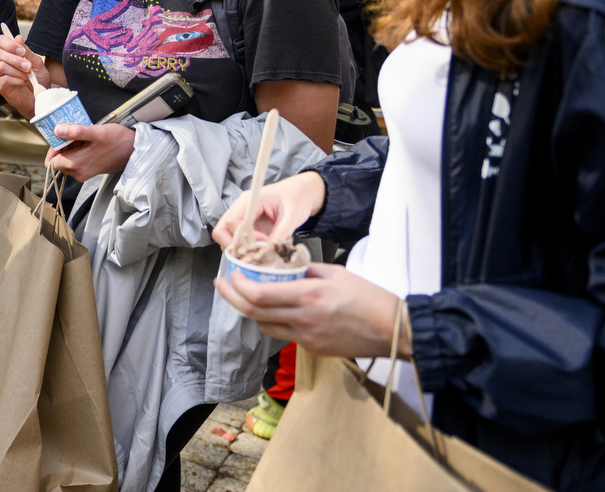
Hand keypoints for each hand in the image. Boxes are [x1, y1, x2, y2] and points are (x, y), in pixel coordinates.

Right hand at [0, 34, 47, 117]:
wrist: (39, 97)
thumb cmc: (38, 80)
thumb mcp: (36, 63)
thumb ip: (27, 52)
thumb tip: (18, 37)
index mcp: (9, 53)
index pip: (1, 41)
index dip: (9, 43)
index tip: (21, 51)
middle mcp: (2, 61)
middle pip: (0, 53)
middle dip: (16, 59)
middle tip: (28, 67)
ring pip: (1, 66)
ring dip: (18, 71)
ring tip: (28, 76)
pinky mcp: (0, 85)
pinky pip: (4, 79)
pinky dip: (17, 80)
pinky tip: (24, 82)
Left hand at [45, 123, 134, 182]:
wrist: (134, 150)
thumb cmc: (118, 140)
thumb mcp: (97, 131)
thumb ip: (77, 132)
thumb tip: (57, 130)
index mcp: (77, 165)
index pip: (51, 161)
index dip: (53, 147)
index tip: (62, 136)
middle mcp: (78, 173)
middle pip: (57, 161)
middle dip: (62, 147)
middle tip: (73, 135)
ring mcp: (83, 174)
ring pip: (66, 161)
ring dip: (69, 149)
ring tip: (82, 138)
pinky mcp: (88, 172)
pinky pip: (74, 162)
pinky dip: (77, 152)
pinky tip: (87, 143)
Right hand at [212, 171, 325, 248]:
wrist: (302, 192)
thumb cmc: (297, 198)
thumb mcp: (293, 215)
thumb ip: (280, 232)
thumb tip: (269, 249)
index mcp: (249, 200)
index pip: (231, 222)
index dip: (243, 237)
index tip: (262, 242)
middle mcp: (241, 207)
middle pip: (221, 230)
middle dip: (233, 245)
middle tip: (253, 252)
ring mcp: (242, 216)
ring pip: (226, 235)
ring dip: (239, 247)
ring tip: (258, 251)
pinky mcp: (247, 224)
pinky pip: (237, 238)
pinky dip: (244, 247)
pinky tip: (259, 249)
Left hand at [215, 263, 404, 358]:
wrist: (394, 330)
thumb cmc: (369, 297)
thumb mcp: (335, 273)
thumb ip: (305, 270)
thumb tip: (282, 265)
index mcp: (309, 296)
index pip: (259, 295)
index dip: (237, 286)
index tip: (230, 274)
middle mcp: (304, 319)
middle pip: (254, 313)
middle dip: (231, 298)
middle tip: (222, 284)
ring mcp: (308, 338)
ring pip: (266, 326)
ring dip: (252, 311)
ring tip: (247, 296)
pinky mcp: (314, 349)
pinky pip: (285, 335)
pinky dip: (275, 321)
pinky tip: (277, 310)